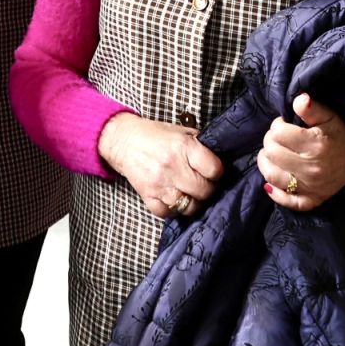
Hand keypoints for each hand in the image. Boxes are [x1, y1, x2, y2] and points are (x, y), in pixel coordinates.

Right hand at [97, 111, 224, 218]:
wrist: (124, 141)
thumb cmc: (156, 136)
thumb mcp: (181, 132)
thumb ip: (200, 146)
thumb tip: (220, 160)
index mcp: (184, 147)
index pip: (214, 169)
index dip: (217, 172)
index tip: (213, 172)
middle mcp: (173, 166)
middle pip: (204, 191)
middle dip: (207, 189)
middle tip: (203, 184)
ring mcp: (160, 184)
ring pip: (189, 206)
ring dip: (193, 202)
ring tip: (190, 193)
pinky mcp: (148, 196)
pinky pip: (168, 213)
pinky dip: (173, 209)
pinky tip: (174, 198)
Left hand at [257, 93, 344, 211]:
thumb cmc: (340, 136)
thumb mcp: (330, 117)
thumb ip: (312, 109)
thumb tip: (298, 99)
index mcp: (315, 145)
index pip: (279, 133)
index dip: (277, 125)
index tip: (283, 124)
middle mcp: (311, 168)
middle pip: (272, 153)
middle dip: (270, 141)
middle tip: (277, 138)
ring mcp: (310, 187)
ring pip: (272, 175)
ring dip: (265, 162)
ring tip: (270, 154)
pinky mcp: (311, 200)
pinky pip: (287, 201)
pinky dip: (274, 192)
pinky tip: (271, 182)